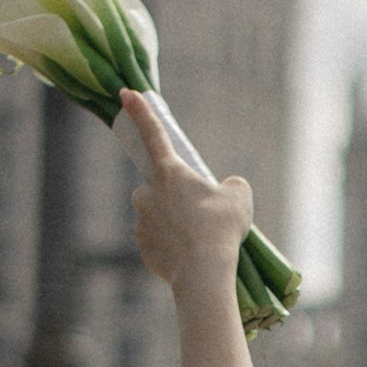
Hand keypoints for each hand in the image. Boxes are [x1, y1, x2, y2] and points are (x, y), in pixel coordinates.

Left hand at [122, 91, 250, 302]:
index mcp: (169, 172)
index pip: (153, 133)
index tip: (126, 93)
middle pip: (158, 187)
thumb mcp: (240, 196)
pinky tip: (189, 257)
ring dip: (173, 222)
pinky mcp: (142, 248)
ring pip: (157, 216)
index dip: (139, 111)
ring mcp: (141, 222)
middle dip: (174, 196)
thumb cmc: (220, 228)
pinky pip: (157, 241)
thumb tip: (224, 189)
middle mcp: (147, 193)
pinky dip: (171, 246)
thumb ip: (231, 185)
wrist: (203, 274)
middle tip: (201, 213)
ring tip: (199, 239)